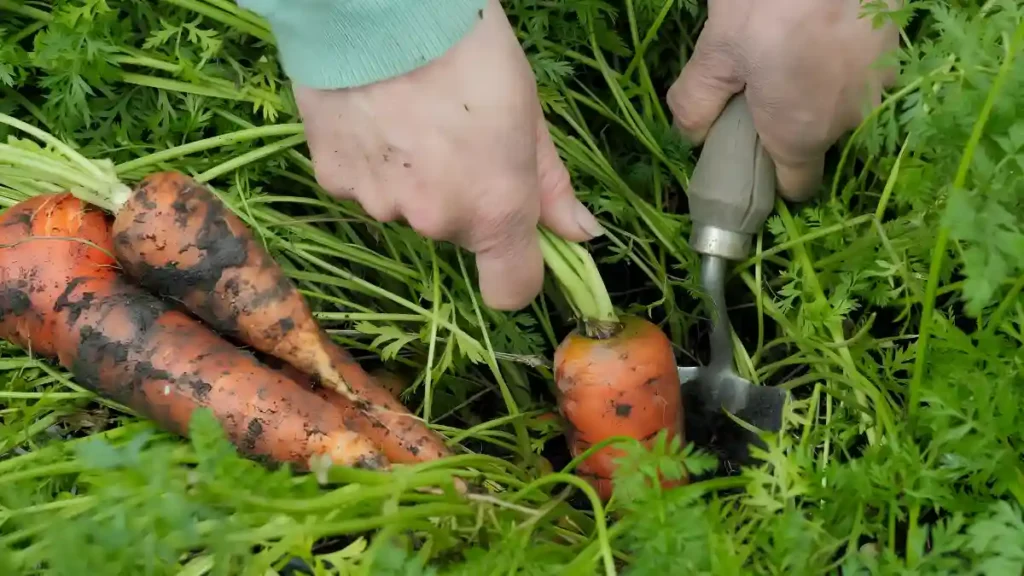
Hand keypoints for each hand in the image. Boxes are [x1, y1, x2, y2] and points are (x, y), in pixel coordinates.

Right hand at [294, 0, 601, 310]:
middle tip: (455, 132)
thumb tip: (580, 233)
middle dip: (460, 196)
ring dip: (412, 176)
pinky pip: (362, 183)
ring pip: (406, 205)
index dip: (516, 273)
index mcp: (495, 209)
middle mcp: (436, 221)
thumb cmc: (471, 49)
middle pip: (454, 232)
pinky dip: (370, 159)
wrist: (379, 6)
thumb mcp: (528, 113)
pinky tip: (372, 113)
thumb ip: (549, 184)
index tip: (515, 243)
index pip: (510, 290)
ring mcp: (379, 204)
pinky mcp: (332, 180)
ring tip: (408, 113)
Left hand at [667, 0, 900, 199]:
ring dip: (818, 88)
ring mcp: (881, 82)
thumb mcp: (715, 52)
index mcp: (801, 134)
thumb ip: (696, 104)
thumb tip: (691, 136)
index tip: (749, 152)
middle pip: (817, 140)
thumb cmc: (768, 3)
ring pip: (843, 103)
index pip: (797, 187)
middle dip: (789, 122)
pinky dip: (841, 60)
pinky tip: (818, 30)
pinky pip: (863, 71)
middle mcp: (849, 119)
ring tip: (789, 49)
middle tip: (758, 84)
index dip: (771, 177)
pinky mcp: (898, 46)